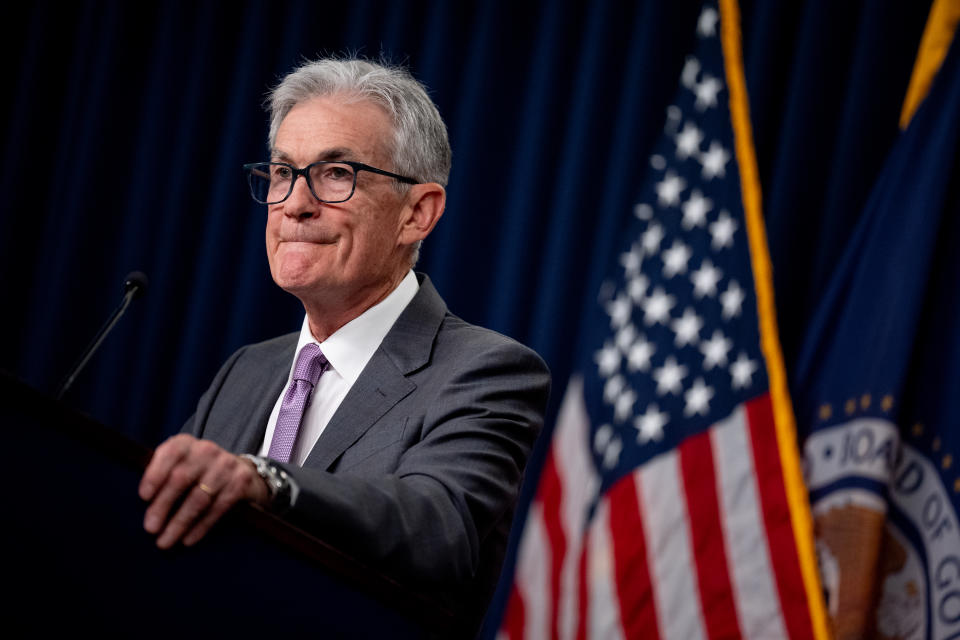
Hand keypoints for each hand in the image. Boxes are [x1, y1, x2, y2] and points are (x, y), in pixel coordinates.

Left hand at [139, 434, 268, 548]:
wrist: (240, 472)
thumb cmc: (197, 473)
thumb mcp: (180, 465)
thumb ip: (161, 475)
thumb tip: (141, 504)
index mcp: (186, 444)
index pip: (170, 453)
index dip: (155, 474)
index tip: (143, 497)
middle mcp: (207, 450)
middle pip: (181, 478)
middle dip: (163, 505)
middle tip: (150, 528)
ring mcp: (226, 465)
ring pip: (199, 498)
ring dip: (180, 522)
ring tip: (165, 541)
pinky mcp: (240, 482)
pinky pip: (218, 508)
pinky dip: (201, 526)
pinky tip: (188, 539)